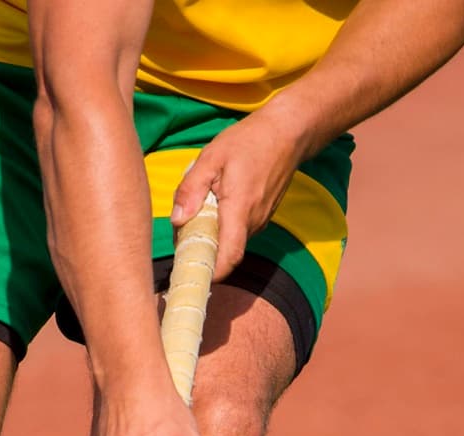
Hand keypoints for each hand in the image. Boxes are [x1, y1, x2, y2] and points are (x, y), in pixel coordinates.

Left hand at [169, 104, 310, 281]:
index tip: (190, 273)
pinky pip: (236, 231)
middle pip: (222, 251)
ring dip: (209, 233)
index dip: (210, 273)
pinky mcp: (261, 218)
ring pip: (228, 241)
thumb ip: (191, 189)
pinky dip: (221, 225)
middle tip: (180, 226)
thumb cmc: (248, 141)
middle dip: (199, 247)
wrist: (287, 134)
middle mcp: (253, 223)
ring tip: (199, 205)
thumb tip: (176, 221)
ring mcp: (260, 222)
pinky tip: (214, 202)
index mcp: (239, 210)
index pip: (229, 258)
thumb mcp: (211, 157)